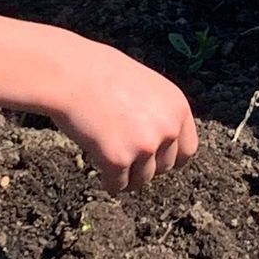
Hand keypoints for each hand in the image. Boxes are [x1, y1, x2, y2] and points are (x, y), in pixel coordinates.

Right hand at [54, 51, 198, 193]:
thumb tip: (162, 144)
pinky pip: (118, 184)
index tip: (156, 161)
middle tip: (125, 156)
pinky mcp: (119, 159)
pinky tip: (99, 168)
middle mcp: (167, 128)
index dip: (170, 158)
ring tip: (109, 160)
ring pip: (142, 180)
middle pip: (164, 168)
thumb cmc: (101, 73)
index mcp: (178, 108)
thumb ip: (160, 114)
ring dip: (127, 176)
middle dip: (146, 166)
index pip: (187, 150)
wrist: (71, 73)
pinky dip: (108, 181)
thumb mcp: (147, 87)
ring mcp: (145, 145)